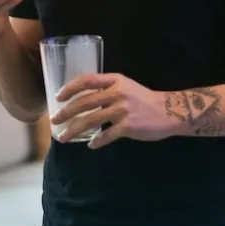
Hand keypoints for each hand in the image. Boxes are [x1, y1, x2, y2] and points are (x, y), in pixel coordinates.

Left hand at [53, 73, 176, 147]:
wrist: (170, 111)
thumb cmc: (145, 99)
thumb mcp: (127, 87)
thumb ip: (108, 90)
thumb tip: (84, 101)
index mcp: (116, 81)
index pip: (87, 80)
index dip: (70, 88)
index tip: (59, 97)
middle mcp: (117, 93)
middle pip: (84, 102)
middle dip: (66, 113)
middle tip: (54, 121)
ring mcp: (123, 110)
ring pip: (91, 120)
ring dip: (74, 130)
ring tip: (63, 138)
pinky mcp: (128, 127)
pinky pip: (106, 136)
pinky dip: (96, 141)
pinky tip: (92, 145)